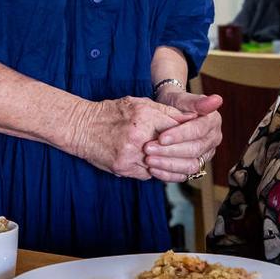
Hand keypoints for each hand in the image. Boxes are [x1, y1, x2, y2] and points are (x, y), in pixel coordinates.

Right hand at [67, 97, 193, 179]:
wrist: (81, 128)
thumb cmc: (110, 113)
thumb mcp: (138, 103)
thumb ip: (165, 111)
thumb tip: (190, 117)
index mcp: (144, 116)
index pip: (176, 127)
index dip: (189, 133)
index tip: (198, 135)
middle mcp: (138, 136)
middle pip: (172, 149)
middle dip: (185, 151)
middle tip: (196, 152)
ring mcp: (130, 154)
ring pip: (162, 165)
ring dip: (174, 165)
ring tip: (183, 163)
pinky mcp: (124, 168)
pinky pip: (149, 174)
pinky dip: (157, 171)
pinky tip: (162, 167)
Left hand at [144, 91, 222, 182]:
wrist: (169, 112)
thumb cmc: (175, 103)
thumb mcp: (182, 98)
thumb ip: (196, 101)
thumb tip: (217, 99)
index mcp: (213, 121)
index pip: (198, 131)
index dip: (180, 135)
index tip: (161, 138)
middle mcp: (213, 139)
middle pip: (194, 149)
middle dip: (170, 151)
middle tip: (149, 149)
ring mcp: (206, 154)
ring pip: (191, 165)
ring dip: (168, 165)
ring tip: (149, 160)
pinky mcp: (196, 167)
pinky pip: (185, 176)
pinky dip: (168, 175)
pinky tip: (154, 170)